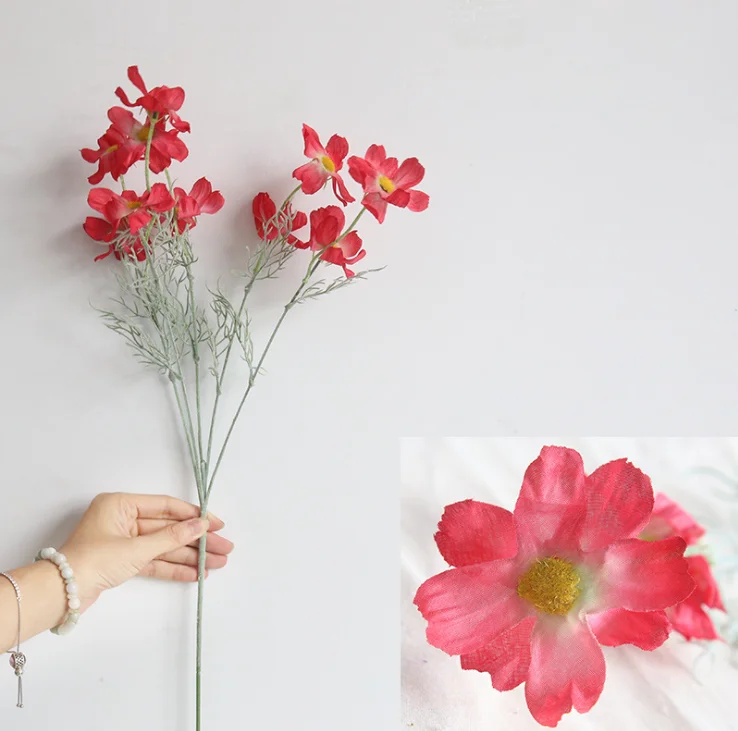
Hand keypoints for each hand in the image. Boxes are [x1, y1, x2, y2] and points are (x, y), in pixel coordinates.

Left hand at [60, 493, 233, 612]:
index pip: (166, 506)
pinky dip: (174, 567)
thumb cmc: (94, 560)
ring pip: (164, 547)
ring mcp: (123, 542)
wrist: (60, 594)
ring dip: (190, 556)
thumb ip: (172, 537)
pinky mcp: (122, 563)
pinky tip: (196, 573)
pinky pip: (154, 561)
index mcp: (121, 504)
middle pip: (169, 528)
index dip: (194, 515)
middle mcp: (123, 519)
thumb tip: (202, 525)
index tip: (217, 524)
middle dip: (197, 540)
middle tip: (224, 548)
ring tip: (217, 563)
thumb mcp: (136, 548)